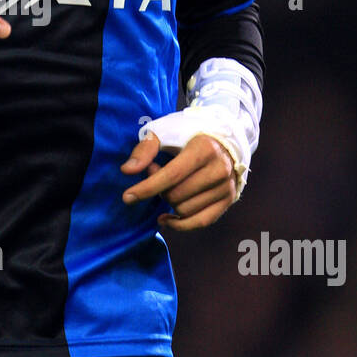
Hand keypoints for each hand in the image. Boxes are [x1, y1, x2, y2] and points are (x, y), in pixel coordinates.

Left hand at [119, 132, 237, 230]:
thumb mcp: (165, 132)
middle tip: (155, 175)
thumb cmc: (188, 134)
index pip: (172, 175)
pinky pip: (200, 222)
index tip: (127, 196)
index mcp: (204, 148)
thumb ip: (145, 149)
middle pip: (177, 195)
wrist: (223, 139)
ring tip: (167, 186)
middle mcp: (219, 169)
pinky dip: (180, 225)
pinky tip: (166, 218)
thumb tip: (127, 170)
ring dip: (168, 203)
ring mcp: (225, 186)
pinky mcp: (228, 199)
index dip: (148, 188)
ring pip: (185, 210)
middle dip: (158, 190)